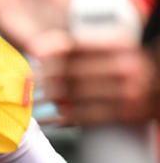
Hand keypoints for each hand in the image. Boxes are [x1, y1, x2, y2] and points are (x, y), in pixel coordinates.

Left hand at [34, 30, 158, 124]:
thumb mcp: (117, 47)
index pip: (77, 44)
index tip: (34, 55)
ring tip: (31, 99)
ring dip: (47, 98)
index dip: (51, 51)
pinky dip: (60, 119)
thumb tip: (41, 49)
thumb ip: (86, 46)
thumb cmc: (134, 65)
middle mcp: (125, 65)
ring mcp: (128, 91)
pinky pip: (85, 116)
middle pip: (71, 71)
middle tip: (28, 80)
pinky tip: (45, 119)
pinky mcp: (126, 113)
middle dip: (44, 77)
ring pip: (74, 94)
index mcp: (121, 44)